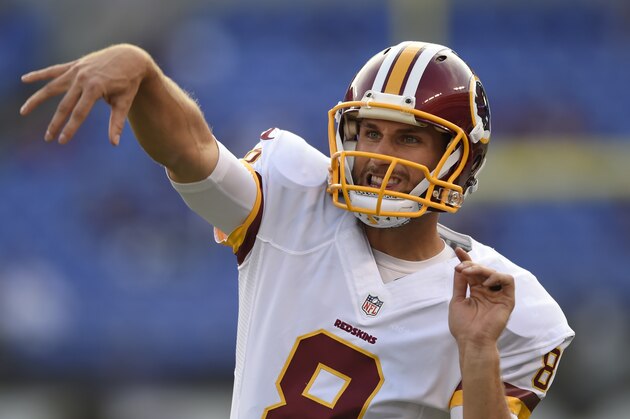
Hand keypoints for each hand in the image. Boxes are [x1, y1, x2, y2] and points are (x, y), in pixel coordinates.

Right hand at [20, 44, 153, 145]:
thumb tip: (114, 143)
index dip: (70, 128)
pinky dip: (39, 75)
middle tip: (48, 138)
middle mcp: (82, 79)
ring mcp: (76, 70)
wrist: (130, 58)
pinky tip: (24, 79)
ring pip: (52, 87)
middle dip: (55, 123)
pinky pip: (54, 71)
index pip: (79, 113)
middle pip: (64, 104)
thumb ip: (117, 123)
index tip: (61, 141)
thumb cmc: (129, 83)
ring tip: (23, 111)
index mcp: (94, 88)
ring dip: (37, 99)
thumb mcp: (124, 103)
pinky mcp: (74, 65)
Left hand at [448, 247, 514, 348]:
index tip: (458, 250)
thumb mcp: (457, 300)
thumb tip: (458, 267)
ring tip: (470, 273)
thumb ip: (459, 283)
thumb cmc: (463, 325)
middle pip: (482, 270)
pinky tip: (486, 283)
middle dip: (471, 265)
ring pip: (494, 273)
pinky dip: (497, 277)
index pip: (473, 272)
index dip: (466, 259)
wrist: (472, 340)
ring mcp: (498, 295)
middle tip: (461, 268)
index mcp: (476, 291)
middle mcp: (487, 291)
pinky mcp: (508, 300)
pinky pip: (508, 281)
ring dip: (482, 269)